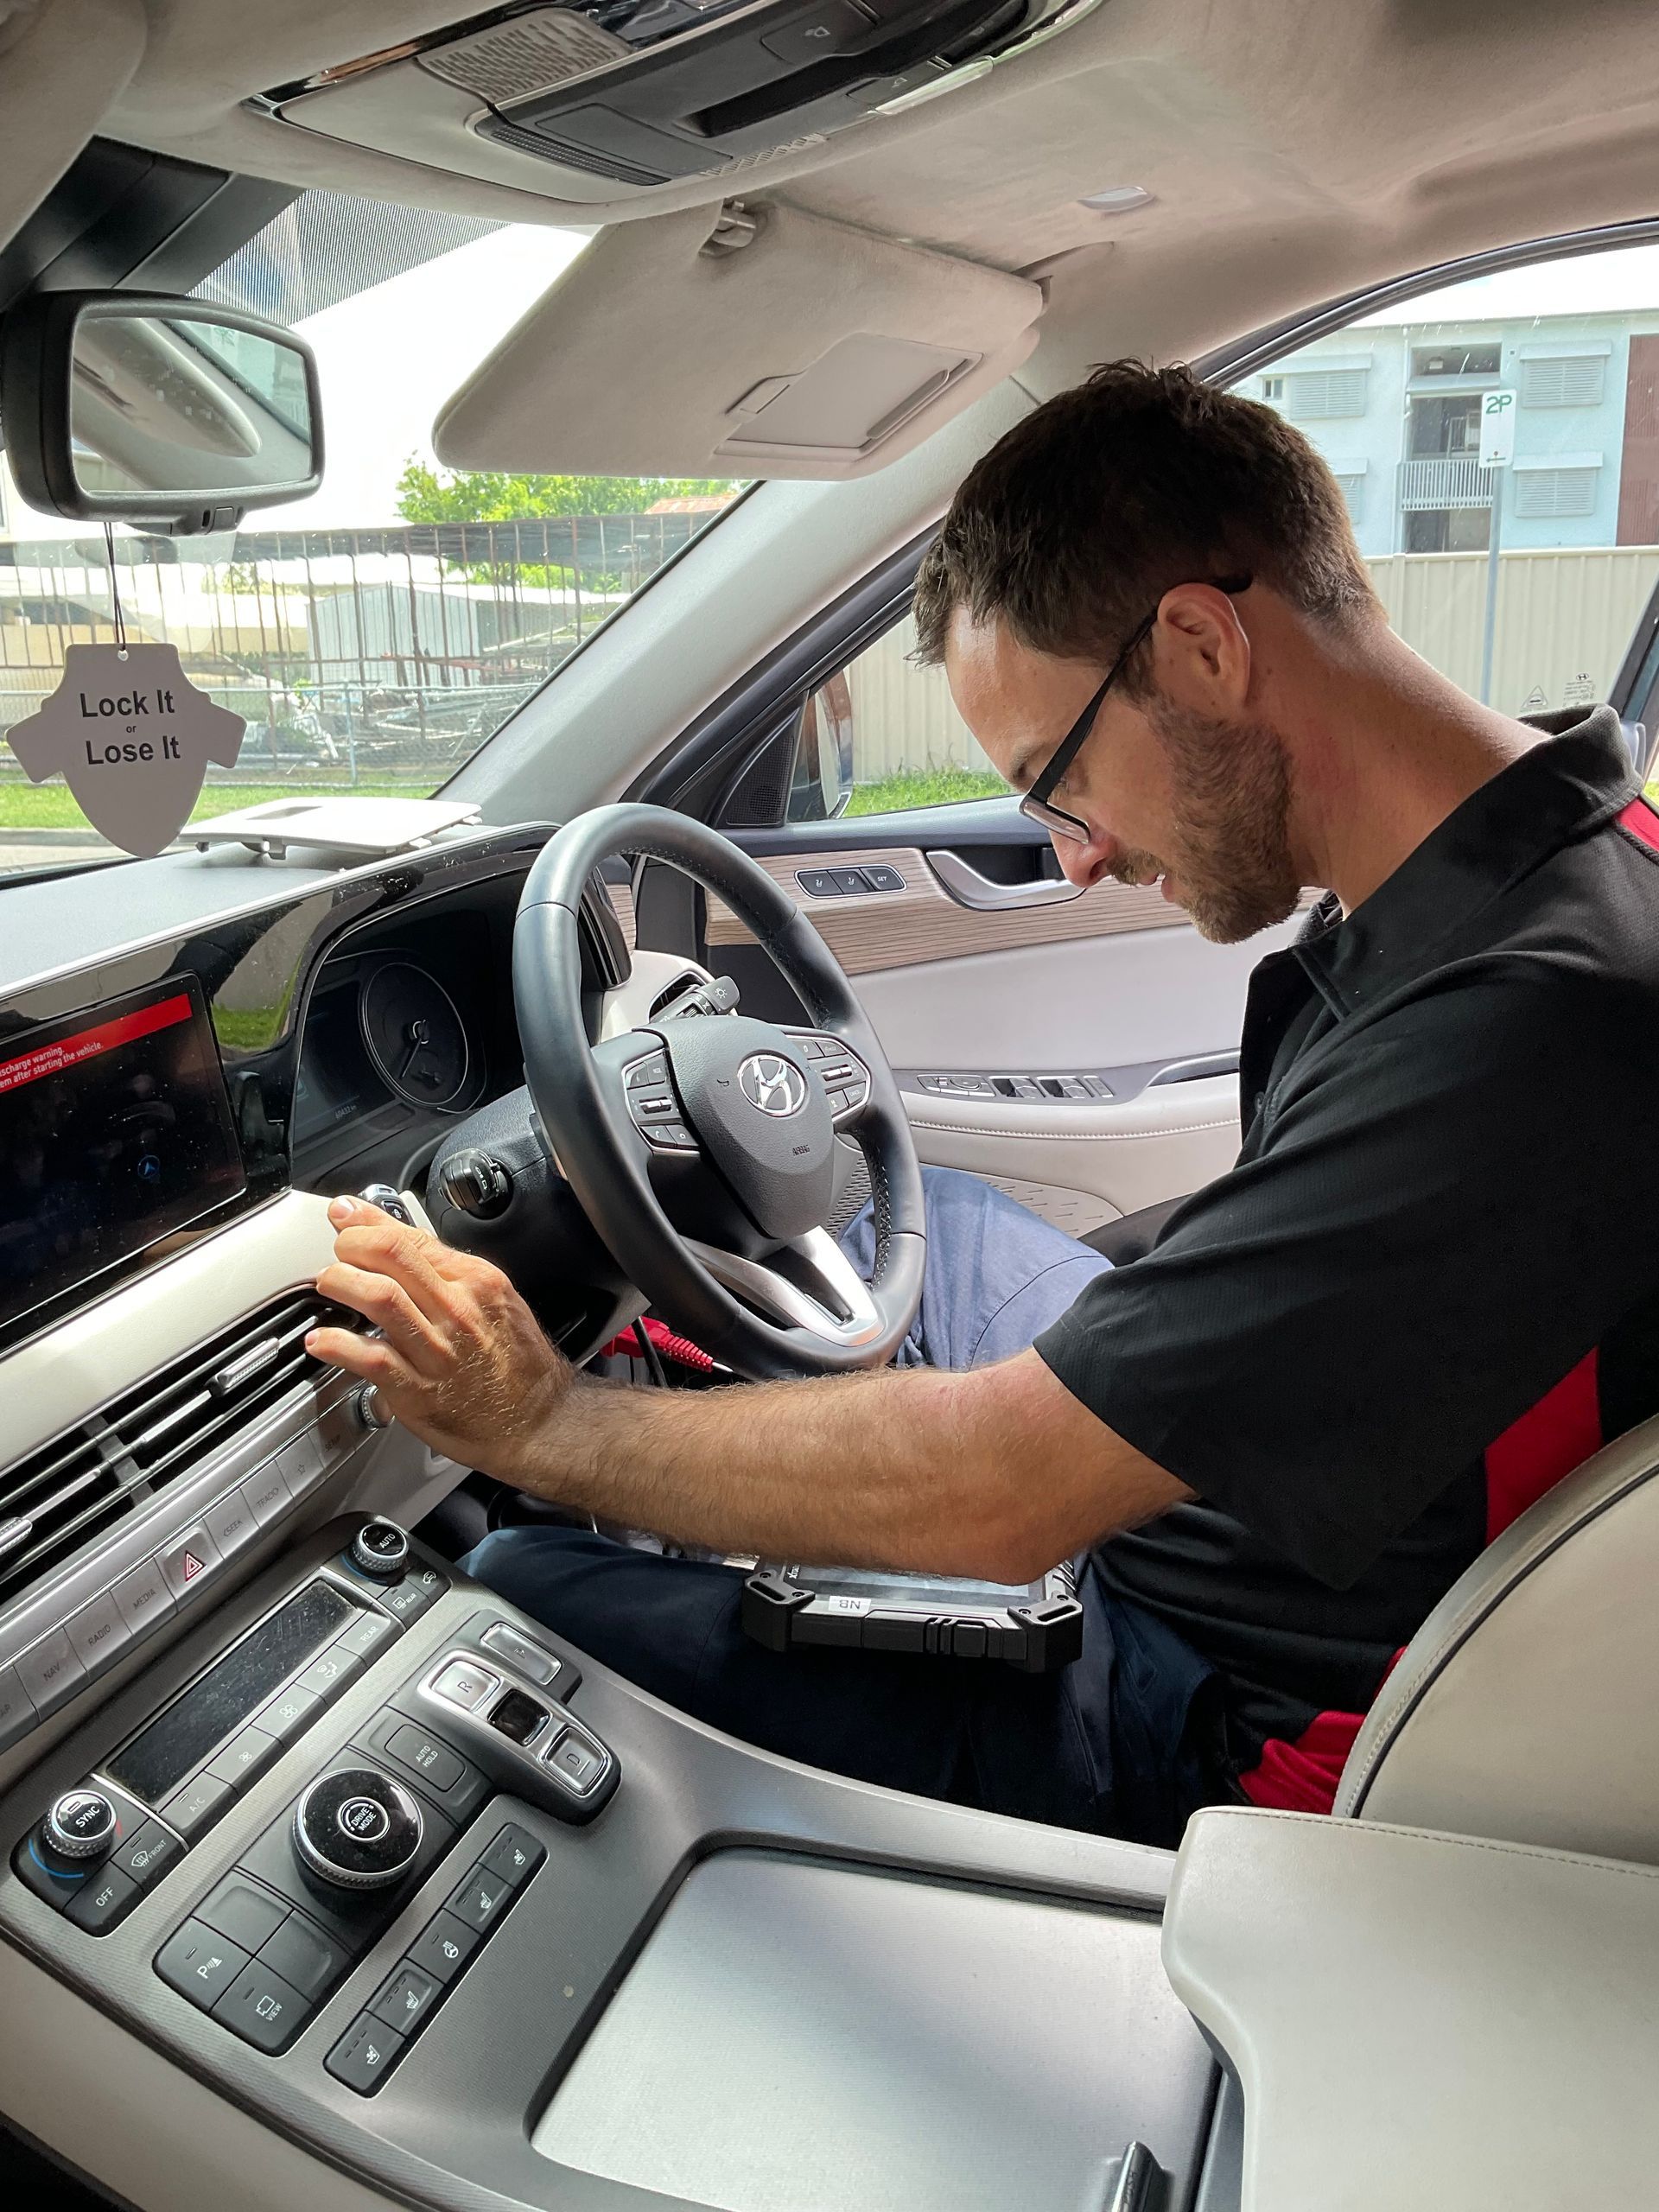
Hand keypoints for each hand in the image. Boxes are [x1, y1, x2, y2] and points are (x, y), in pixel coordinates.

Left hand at [307, 1197, 573, 1482]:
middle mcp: (458, 1311)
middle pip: (392, 1255)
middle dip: (351, 1244)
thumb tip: (404, 1243)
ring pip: (380, 1298)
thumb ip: (450, 1273)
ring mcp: (438, 1351)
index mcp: (477, 1282)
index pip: (413, 1238)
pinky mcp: (419, 1391)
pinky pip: (373, 1359)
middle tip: (338, 1251)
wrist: (537, 1422)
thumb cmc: (516, 1365)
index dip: (369, 1221)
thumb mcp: (495, 1301)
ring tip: (329, 1285)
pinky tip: (322, 1340)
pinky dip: (339, 1345)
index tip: (346, 1216)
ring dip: (341, 1283)